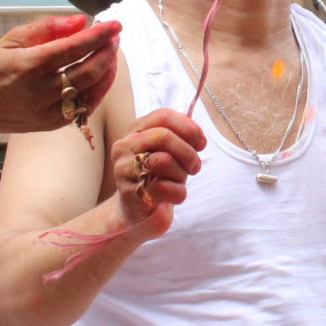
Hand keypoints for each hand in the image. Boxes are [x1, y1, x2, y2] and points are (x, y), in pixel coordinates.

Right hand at [0, 15, 124, 151]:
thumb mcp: (10, 40)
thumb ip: (46, 28)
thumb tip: (80, 21)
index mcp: (30, 65)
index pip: (75, 47)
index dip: (99, 35)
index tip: (116, 24)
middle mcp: (42, 90)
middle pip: (90, 70)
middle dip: (108, 51)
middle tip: (114, 37)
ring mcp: (48, 111)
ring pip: (92, 90)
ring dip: (108, 70)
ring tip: (111, 53)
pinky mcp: (52, 124)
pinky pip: (84, 106)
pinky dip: (97, 90)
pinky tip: (100, 75)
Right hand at [108, 109, 202, 234]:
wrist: (136, 209)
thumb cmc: (156, 175)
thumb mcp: (166, 151)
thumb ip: (180, 137)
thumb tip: (198, 135)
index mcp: (135, 130)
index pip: (163, 116)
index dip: (188, 128)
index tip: (201, 143)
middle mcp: (124, 147)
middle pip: (164, 136)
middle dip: (188, 152)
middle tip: (195, 166)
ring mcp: (124, 170)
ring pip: (163, 161)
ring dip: (181, 174)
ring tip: (180, 181)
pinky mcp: (130, 194)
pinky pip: (164, 188)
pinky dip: (179, 193)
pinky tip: (175, 196)